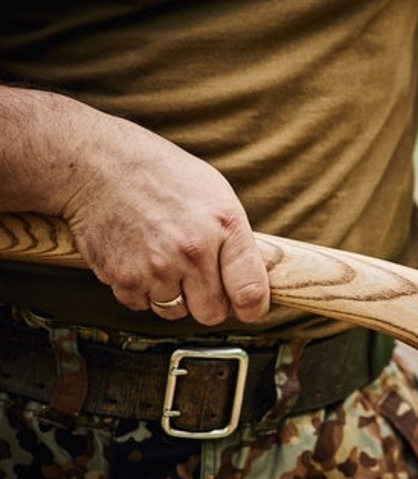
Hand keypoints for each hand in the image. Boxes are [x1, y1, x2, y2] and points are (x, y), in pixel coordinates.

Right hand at [62, 114, 269, 324]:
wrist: (101, 166)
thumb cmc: (164, 177)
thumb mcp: (218, 195)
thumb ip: (237, 241)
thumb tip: (254, 284)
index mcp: (225, 226)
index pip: (251, 291)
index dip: (253, 308)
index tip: (249, 309)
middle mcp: (193, 250)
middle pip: (213, 313)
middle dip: (208, 301)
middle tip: (197, 277)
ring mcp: (157, 267)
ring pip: (176, 312)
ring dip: (173, 295)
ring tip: (164, 258)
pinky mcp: (125, 278)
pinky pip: (143, 305)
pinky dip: (142, 290)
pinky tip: (139, 257)